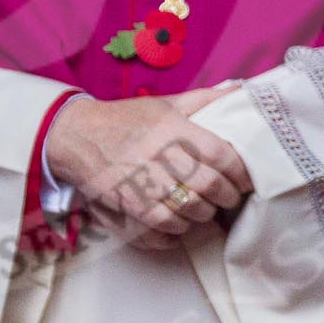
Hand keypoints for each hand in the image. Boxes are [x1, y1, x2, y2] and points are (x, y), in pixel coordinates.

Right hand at [47, 88, 251, 249]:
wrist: (77, 136)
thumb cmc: (126, 119)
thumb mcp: (164, 104)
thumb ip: (203, 100)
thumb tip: (240, 89)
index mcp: (173, 129)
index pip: (221, 155)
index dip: (241, 172)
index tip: (246, 179)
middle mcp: (160, 156)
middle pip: (210, 186)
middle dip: (228, 197)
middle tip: (229, 198)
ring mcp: (143, 184)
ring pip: (191, 212)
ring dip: (203, 215)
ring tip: (203, 209)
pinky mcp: (128, 206)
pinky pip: (164, 230)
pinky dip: (177, 232)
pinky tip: (179, 224)